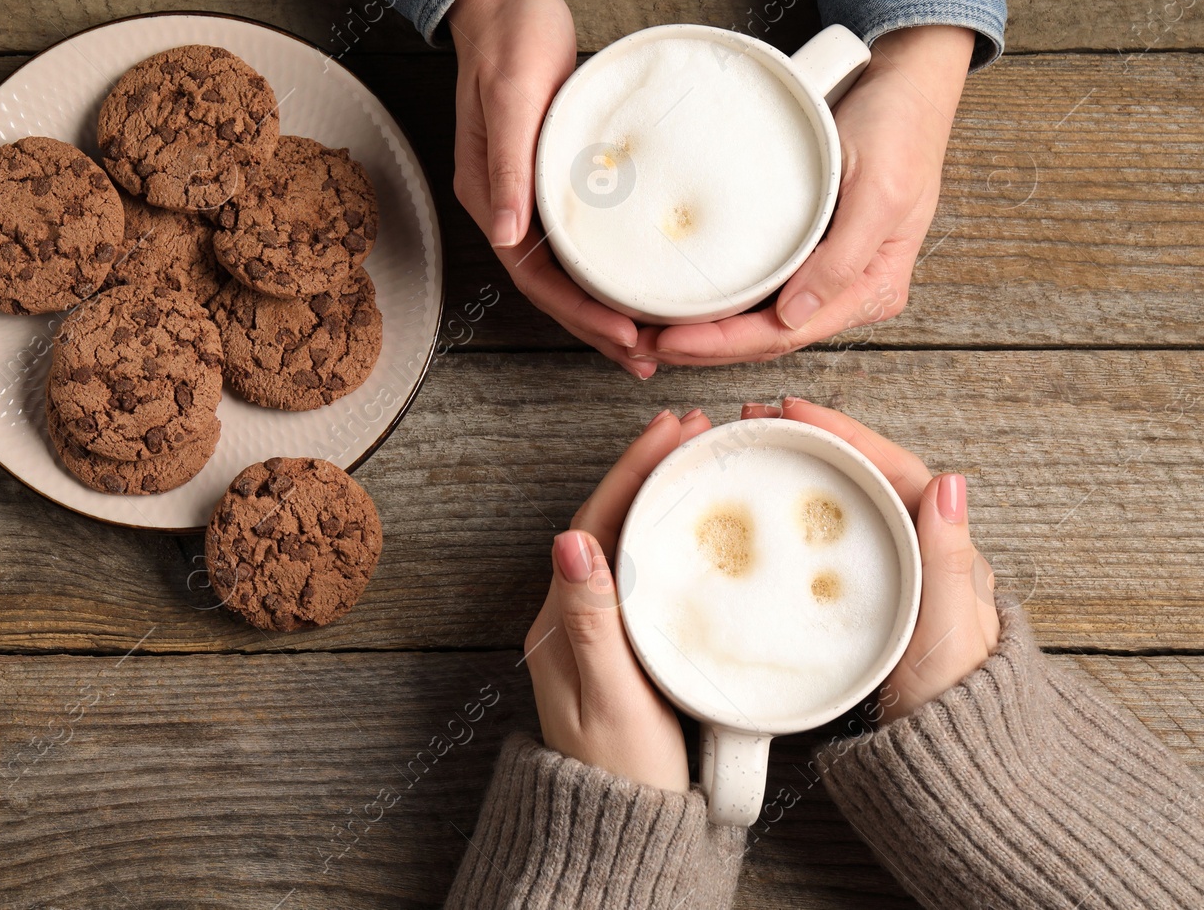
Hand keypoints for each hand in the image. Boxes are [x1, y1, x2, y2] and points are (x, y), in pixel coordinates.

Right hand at [447, 0, 655, 378]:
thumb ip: (507, 162)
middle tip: (647, 357)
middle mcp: (508, 205)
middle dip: (598, 328)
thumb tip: (505, 231)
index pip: (533, 276)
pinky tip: (638, 281)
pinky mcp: (553, 179)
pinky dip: (608, 269)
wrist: (505, 0)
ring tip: (649, 340)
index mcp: (488, 194)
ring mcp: (529, 195)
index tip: (626, 334)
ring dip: (605, 309)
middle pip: (553, 288)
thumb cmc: (509, 37)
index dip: (580, 313)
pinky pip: (581, 241)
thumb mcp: (512, 93)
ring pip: (568, 272)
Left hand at [522, 407, 713, 789]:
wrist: (616, 833)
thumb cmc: (619, 774)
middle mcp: (573, 615)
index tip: (670, 430)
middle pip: (609, 521)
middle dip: (649, 469)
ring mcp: (596, 628)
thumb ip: (595, 621)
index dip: (632, 470)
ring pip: (627, 541)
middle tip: (697, 428)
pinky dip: (667, 534)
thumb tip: (570, 540)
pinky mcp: (622, 645)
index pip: (593, 521)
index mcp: (561, 618)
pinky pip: (642, 570)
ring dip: (659, 494)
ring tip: (699, 457)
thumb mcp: (612, 697)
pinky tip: (693, 523)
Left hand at [654, 25, 975, 365]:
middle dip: (706, 348)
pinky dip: (722, 305)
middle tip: (644, 344)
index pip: (785, 334)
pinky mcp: (808, 253)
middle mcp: (847, 290)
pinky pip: (759, 292)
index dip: (724, 345)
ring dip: (709, 333)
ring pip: (759, 323)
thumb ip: (843, 259)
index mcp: (872, 288)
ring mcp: (828, 274)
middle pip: (766, 339)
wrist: (906, 85)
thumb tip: (798, 316)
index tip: (671, 341)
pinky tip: (686, 305)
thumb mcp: (880, 192)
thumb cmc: (900, 131)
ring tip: (653, 333)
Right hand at [740, 397, 1000, 722]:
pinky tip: (764, 518)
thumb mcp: (949, 627)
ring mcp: (886, 576)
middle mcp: (916, 552)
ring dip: (800, 473)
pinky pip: (825, 544)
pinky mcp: (859, 602)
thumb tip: (951, 481)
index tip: (793, 410)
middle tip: (756, 421)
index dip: (842, 432)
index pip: (891, 467)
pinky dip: (795, 519)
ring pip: (841, 506)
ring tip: (753, 451)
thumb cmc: (954, 699)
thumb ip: (947, 559)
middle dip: (810, 441)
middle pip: (860, 476)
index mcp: (942, 545)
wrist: (946, 761)